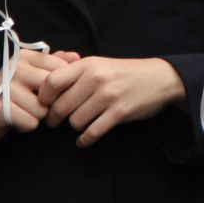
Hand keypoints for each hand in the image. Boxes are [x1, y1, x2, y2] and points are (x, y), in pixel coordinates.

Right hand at [0, 48, 80, 152]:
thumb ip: (55, 63)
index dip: (63, 85)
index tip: (54, 92)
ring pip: (43, 109)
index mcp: (26, 57)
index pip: (60, 67)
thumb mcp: (33, 74)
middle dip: (51, 102)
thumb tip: (77, 57)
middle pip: (53, 89)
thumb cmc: (14, 94)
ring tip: (25, 111)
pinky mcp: (1, 107)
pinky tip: (17, 120)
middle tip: (39, 104)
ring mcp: (6, 87)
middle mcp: (15, 68)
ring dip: (38, 116)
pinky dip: (27, 125)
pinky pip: (31, 122)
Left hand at [37, 56, 184, 147]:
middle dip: (54, 118)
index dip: (43, 97)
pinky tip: (84, 140)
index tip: (44, 104)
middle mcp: (96, 79)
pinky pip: (93, 132)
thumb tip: (52, 62)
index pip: (52, 82)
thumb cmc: (125, 72)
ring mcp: (108, 96)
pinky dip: (85, 140)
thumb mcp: (100, 63)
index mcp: (88, 65)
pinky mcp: (119, 112)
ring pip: (75, 121)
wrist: (160, 78)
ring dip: (73, 127)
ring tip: (77, 125)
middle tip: (54, 121)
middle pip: (61, 106)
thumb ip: (75, 65)